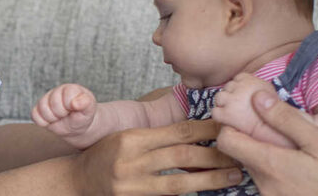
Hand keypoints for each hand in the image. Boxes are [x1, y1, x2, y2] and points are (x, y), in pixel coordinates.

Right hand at [32, 84, 100, 147]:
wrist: (77, 127)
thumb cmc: (83, 116)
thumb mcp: (89, 111)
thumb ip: (86, 103)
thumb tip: (76, 102)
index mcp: (70, 89)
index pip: (65, 96)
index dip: (70, 107)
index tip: (75, 110)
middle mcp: (56, 91)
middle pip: (53, 103)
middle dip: (61, 114)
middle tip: (68, 115)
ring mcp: (46, 100)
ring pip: (42, 108)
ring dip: (52, 118)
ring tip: (60, 118)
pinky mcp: (38, 109)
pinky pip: (34, 115)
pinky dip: (43, 122)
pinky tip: (52, 121)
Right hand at [72, 120, 242, 195]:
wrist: (76, 182)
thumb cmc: (104, 156)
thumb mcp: (126, 137)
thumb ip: (157, 136)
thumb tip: (197, 132)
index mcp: (131, 139)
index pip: (177, 131)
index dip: (207, 129)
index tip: (229, 128)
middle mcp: (131, 162)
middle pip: (182, 156)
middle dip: (216, 155)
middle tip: (241, 154)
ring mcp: (132, 187)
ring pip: (179, 184)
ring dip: (210, 180)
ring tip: (233, 177)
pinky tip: (207, 194)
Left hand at [211, 74, 280, 144]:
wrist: (273, 131)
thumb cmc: (275, 116)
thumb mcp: (272, 95)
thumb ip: (261, 89)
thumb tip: (254, 90)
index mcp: (252, 81)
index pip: (238, 78)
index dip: (239, 88)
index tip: (244, 96)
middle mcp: (241, 88)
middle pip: (227, 87)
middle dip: (231, 96)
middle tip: (238, 107)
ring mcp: (232, 100)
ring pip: (219, 98)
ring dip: (224, 105)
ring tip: (233, 113)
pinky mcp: (226, 114)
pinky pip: (215, 112)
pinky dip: (220, 117)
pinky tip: (228, 121)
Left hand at [216, 90, 317, 195]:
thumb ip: (286, 119)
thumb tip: (257, 98)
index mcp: (270, 164)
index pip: (227, 141)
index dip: (231, 126)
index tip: (246, 118)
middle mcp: (263, 185)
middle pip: (242, 155)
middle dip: (253, 141)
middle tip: (277, 131)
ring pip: (256, 170)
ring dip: (268, 158)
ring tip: (293, 152)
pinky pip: (269, 184)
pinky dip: (277, 174)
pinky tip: (299, 170)